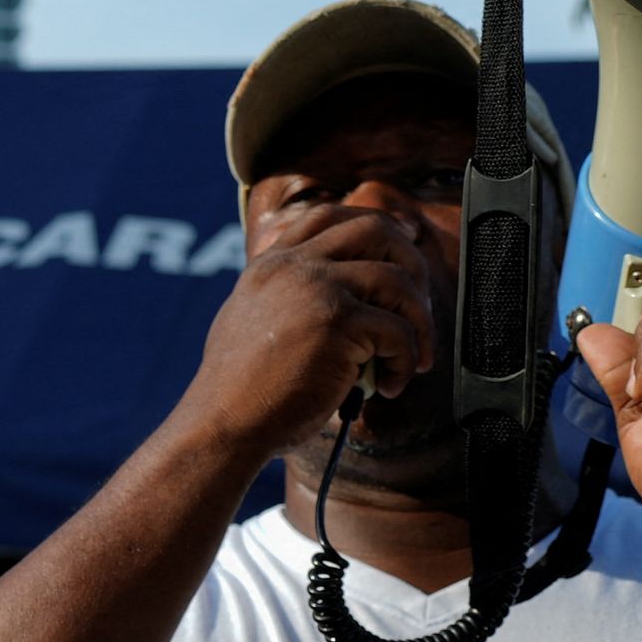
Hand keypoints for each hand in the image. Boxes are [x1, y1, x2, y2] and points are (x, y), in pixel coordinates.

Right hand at [178, 198, 442, 466]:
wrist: (222, 424)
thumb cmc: (240, 392)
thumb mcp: (252, 323)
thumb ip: (287, 299)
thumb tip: (342, 302)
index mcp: (270, 265)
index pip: (328, 217)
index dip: (374, 227)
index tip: (402, 245)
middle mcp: (292, 267)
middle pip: (374, 229)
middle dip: (411, 263)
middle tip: (416, 308)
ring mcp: (315, 289)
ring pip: (398, 279)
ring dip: (418, 323)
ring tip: (409, 360)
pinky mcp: (337, 322)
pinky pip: (398, 330)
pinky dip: (406, 361)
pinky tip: (388, 386)